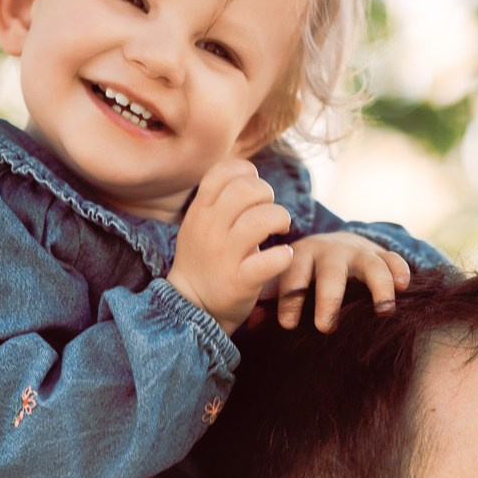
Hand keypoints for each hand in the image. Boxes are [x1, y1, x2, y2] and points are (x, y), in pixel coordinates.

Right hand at [167, 157, 295, 335]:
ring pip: (263, 219)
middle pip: (246, 189)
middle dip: (267, 194)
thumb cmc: (205, 259)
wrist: (192, 305)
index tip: (254, 190)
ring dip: (281, 219)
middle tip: (269, 212)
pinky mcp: (241, 281)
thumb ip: (219, 200)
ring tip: (280, 230)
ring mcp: (225, 255)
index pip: (223, 171)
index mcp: (200, 211)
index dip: (246, 172)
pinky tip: (282, 257)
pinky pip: (273, 258)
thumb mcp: (199, 223)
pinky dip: (285, 255)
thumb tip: (249, 175)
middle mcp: (210, 229)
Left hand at [275, 233, 410, 331]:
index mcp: (300, 257)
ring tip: (383, 312)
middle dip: (329, 299)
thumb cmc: (302, 274)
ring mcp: (358, 252)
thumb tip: (250, 323)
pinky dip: (400, 270)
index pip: (293, 275)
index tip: (287, 325)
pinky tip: (404, 287)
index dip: (290, 300)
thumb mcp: (282, 280)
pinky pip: (393, 259)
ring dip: (378, 287)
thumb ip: (267, 299)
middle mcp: (330, 252)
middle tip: (325, 327)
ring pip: (370, 265)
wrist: (331, 245)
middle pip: (331, 273)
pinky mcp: (379, 255)